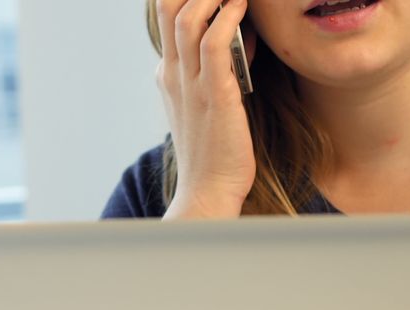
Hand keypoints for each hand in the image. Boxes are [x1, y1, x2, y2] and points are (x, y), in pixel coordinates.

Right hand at [155, 0, 256, 218]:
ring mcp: (190, 84)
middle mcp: (173, 74)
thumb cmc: (216, 150)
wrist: (208, 191)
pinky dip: (227, 18)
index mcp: (169, 75)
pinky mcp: (214, 95)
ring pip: (187, 19)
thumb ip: (221, 68)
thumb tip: (243, 36)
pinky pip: (213, 44)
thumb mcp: (212, 101)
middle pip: (167, 8)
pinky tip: (241, 7)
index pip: (167, 18)